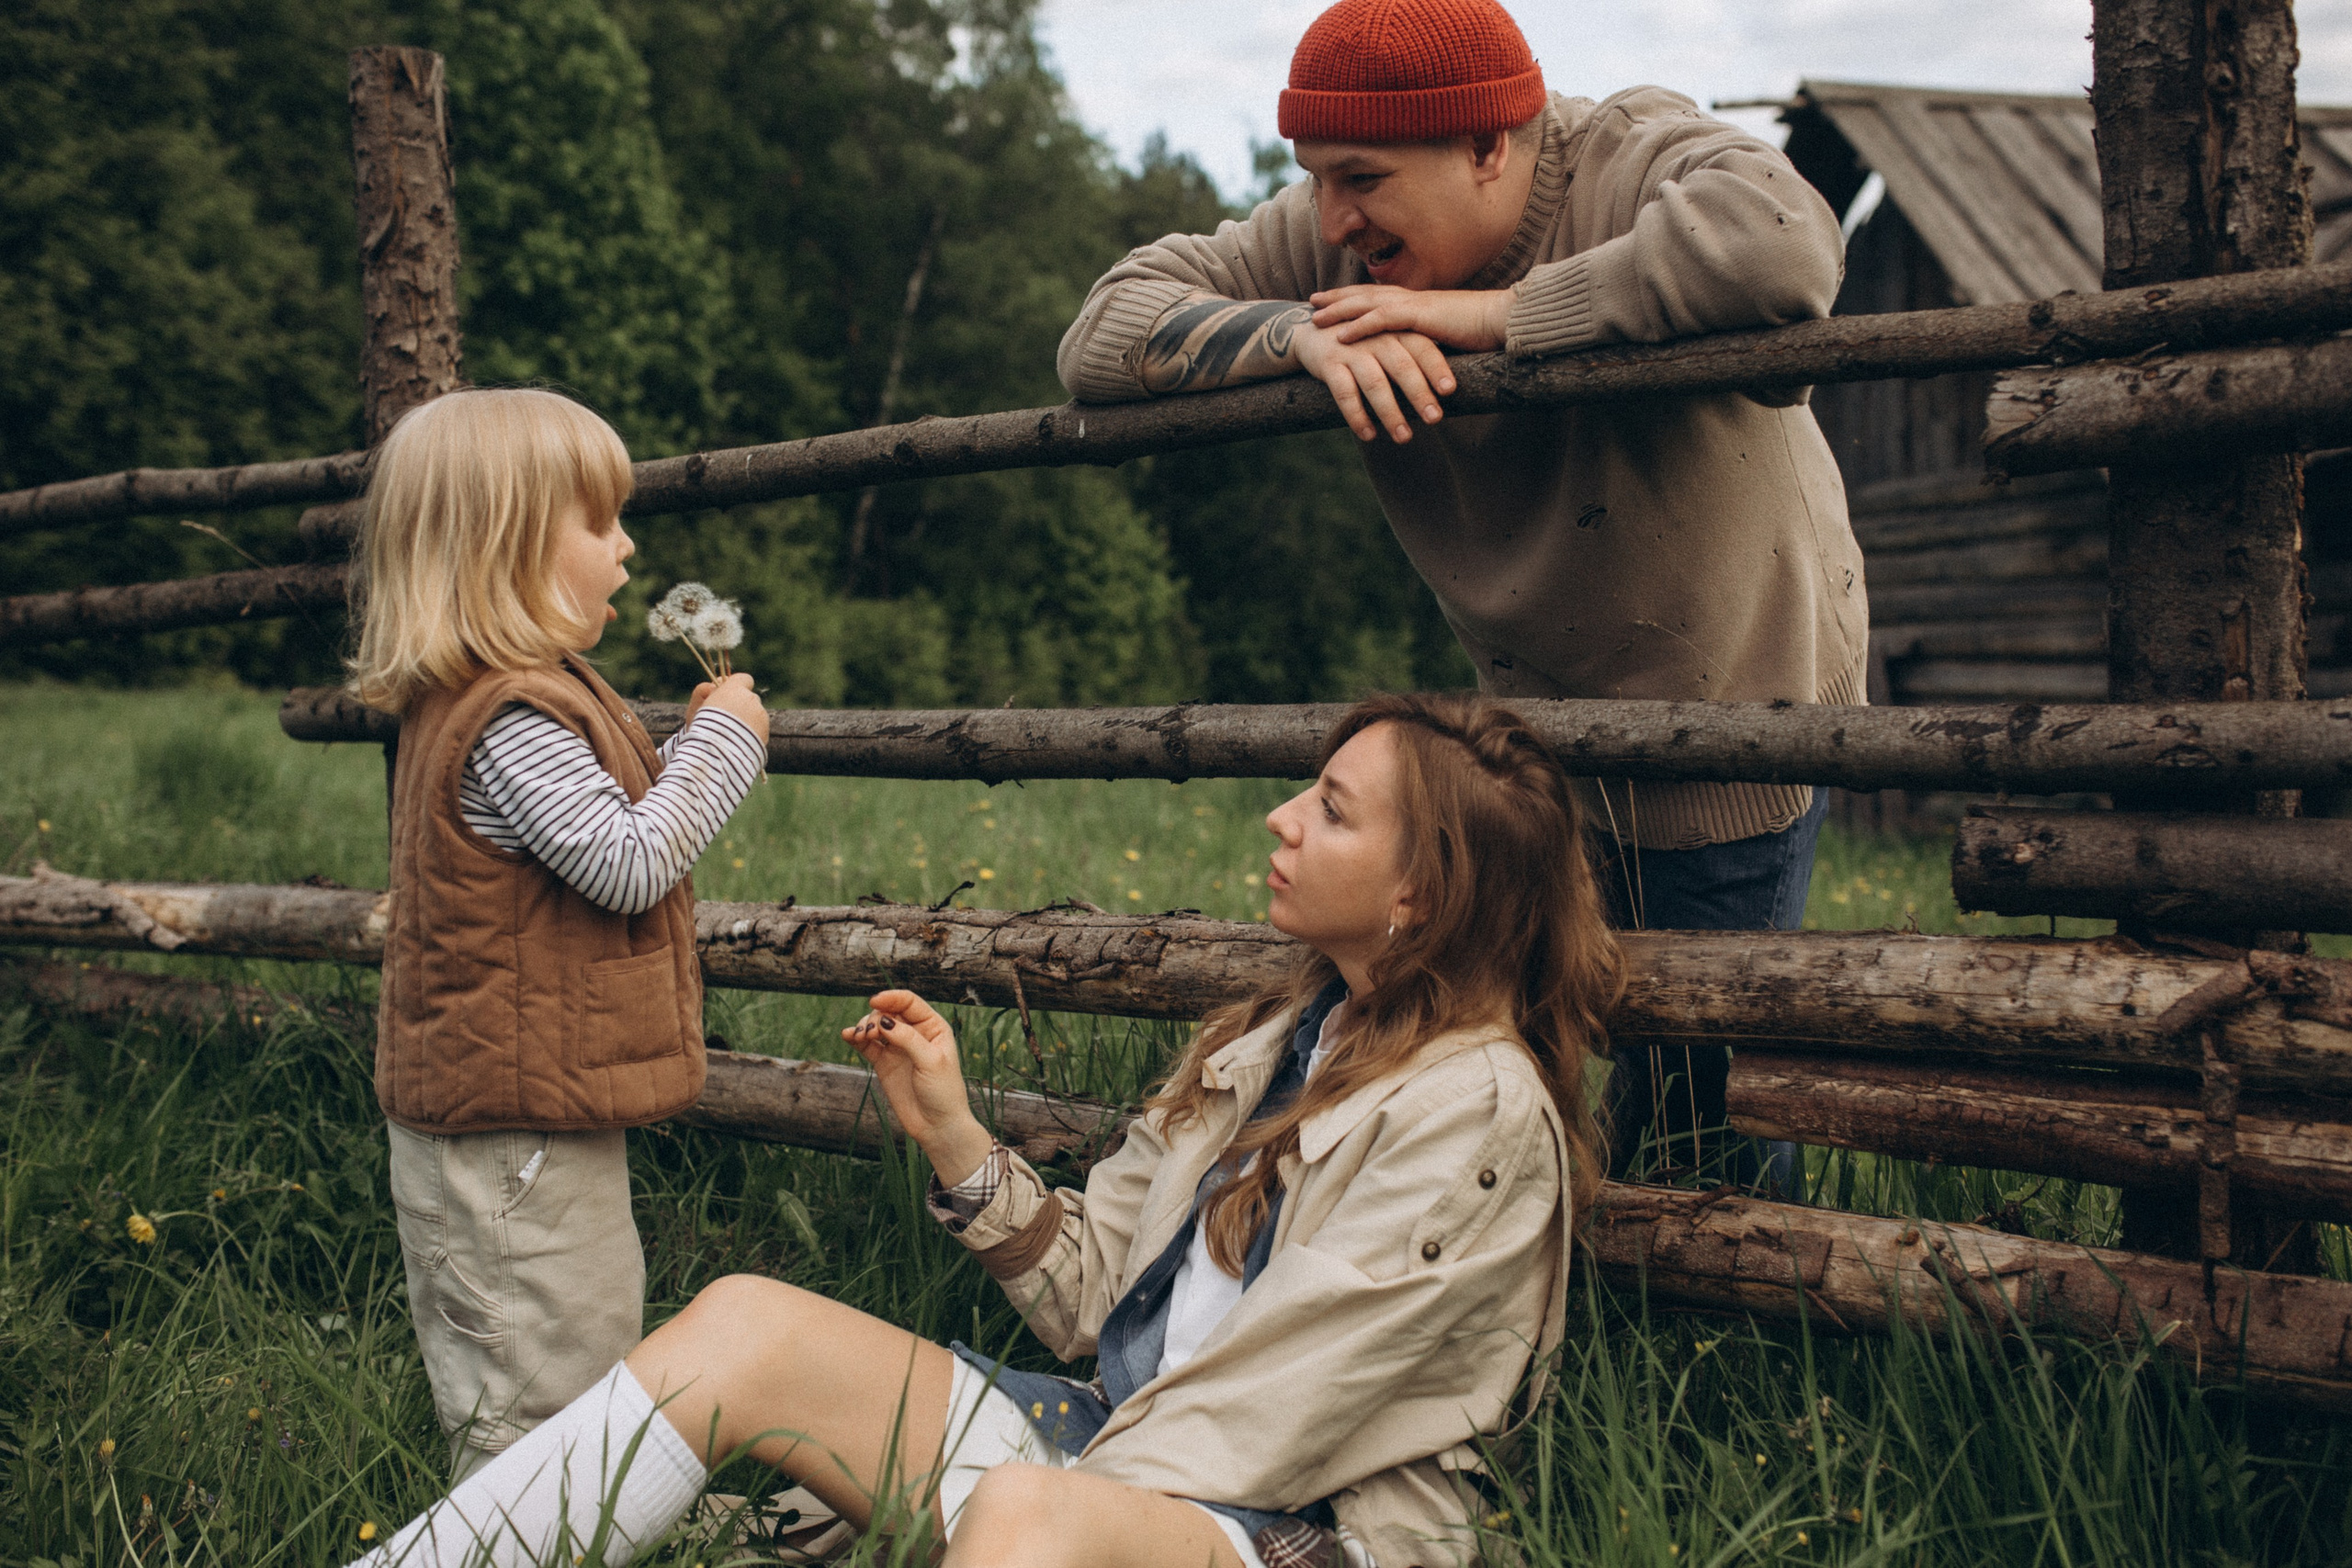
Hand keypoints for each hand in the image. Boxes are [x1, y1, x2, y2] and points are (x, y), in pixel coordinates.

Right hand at [689, 671, 766, 740]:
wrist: (717, 754)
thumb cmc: (702, 728)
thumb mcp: (695, 707)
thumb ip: (703, 691)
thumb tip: (713, 687)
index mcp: (735, 689)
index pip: (743, 679)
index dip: (736, 686)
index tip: (727, 695)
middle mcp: (752, 700)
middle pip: (749, 699)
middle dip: (740, 706)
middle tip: (726, 721)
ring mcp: (761, 717)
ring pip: (755, 715)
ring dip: (746, 722)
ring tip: (731, 736)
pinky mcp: (765, 733)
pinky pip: (759, 730)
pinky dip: (751, 735)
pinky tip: (738, 744)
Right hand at [842, 990, 994, 1183]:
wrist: (937, 1126)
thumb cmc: (943, 1092)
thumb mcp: (930, 1062)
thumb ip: (908, 1039)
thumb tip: (885, 1021)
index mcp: (933, 1027)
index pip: (909, 1003)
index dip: (891, 998)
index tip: (874, 1002)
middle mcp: (915, 1034)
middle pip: (889, 1012)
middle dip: (876, 1017)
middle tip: (870, 1032)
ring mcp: (898, 1048)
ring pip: (876, 1026)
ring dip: (864, 1026)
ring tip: (859, 1036)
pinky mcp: (884, 1063)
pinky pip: (866, 1045)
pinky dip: (856, 1038)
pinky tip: (847, 1036)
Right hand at [1294, 319, 1456, 443]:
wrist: (1310, 330)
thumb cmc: (1362, 341)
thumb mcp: (1388, 339)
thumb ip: (1412, 354)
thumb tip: (1446, 386)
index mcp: (1395, 330)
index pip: (1422, 347)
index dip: (1436, 367)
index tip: (1450, 391)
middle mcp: (1376, 337)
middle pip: (1401, 366)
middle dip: (1419, 394)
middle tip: (1434, 419)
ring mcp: (1352, 350)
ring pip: (1375, 383)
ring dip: (1390, 412)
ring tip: (1404, 437)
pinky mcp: (1329, 363)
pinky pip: (1344, 393)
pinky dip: (1357, 416)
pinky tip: (1368, 435)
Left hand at [1309, 284, 1511, 352]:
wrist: (1503, 320)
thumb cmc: (1483, 331)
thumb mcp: (1448, 335)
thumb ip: (1428, 340)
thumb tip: (1418, 353)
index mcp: (1418, 301)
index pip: (1379, 296)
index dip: (1355, 297)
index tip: (1334, 300)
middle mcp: (1412, 298)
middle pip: (1366, 294)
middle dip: (1338, 297)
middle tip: (1313, 300)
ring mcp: (1415, 304)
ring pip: (1367, 303)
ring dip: (1339, 310)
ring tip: (1315, 317)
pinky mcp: (1420, 316)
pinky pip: (1382, 320)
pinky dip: (1359, 326)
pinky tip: (1340, 336)